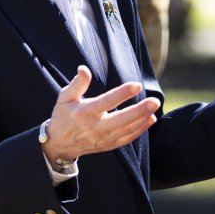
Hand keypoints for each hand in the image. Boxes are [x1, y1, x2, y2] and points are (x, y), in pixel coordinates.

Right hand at [42, 66, 160, 162]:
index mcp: (85, 113)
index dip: (122, 94)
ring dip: (143, 119)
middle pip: (121, 120)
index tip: (136, 85)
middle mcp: (96, 127)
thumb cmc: (63, 116)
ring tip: (155, 106)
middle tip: (155, 101)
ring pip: (127, 130)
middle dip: (139, 111)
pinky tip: (151, 119)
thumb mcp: (64, 98)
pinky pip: (128, 138)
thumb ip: (77, 84)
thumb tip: (84, 68)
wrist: (59, 145)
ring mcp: (103, 138)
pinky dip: (140, 130)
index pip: (106, 102)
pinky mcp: (109, 145)